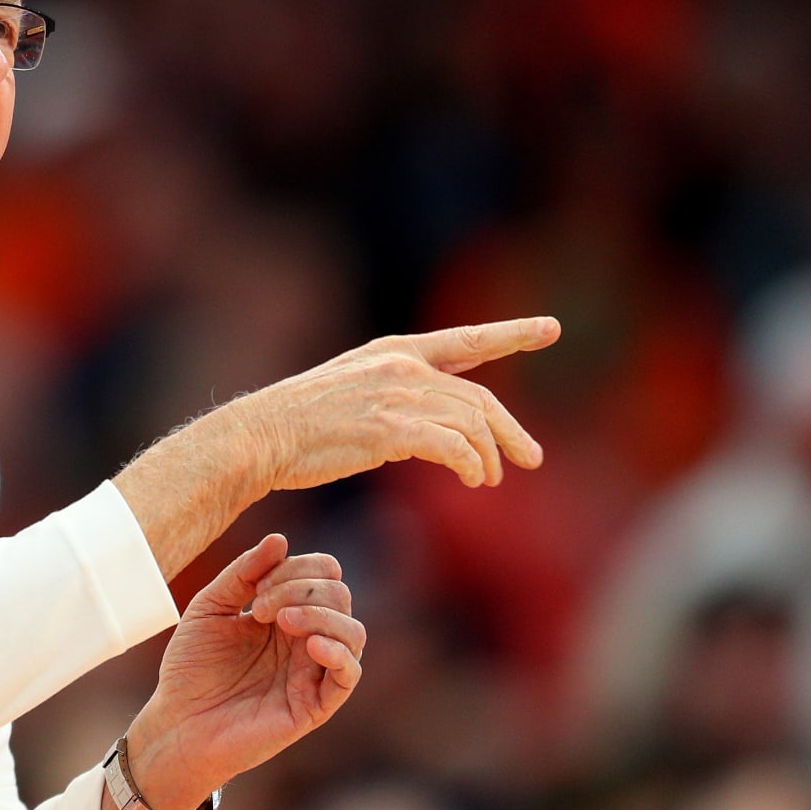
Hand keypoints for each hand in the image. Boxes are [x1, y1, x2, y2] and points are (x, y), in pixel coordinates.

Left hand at [124, 534, 362, 809]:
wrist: (177, 723)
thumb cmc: (190, 668)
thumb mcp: (209, 607)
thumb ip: (243, 572)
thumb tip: (280, 538)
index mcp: (285, 612)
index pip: (323, 573)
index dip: (296, 567)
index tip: (253, 589)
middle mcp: (305, 639)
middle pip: (339, 594)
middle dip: (301, 588)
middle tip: (258, 609)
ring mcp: (312, 672)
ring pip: (353, 631)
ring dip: (320, 615)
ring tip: (281, 623)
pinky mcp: (314, 706)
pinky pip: (348, 676)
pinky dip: (338, 653)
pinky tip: (310, 646)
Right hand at [243, 316, 559, 493]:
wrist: (260, 435)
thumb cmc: (299, 423)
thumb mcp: (353, 388)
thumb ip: (397, 394)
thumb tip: (436, 423)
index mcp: (393, 351)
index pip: (465, 340)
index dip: (512, 334)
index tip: (549, 329)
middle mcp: (401, 367)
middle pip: (479, 396)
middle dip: (511, 430)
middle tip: (532, 458)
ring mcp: (395, 396)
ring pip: (472, 423)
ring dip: (489, 456)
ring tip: (488, 480)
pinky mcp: (389, 431)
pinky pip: (453, 447)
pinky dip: (470, 464)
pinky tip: (472, 479)